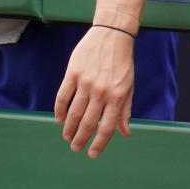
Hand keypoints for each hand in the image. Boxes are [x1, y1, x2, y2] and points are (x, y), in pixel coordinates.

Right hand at [54, 25, 135, 158]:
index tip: (92, 154)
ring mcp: (86, 82)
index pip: (107, 127)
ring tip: (66, 137)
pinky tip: (60, 119)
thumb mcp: (129, 86)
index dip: (99, 143)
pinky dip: (60, 110)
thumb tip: (125, 133)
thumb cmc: (123, 62)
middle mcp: (102, 92)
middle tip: (75, 148)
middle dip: (81, 139)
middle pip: (88, 123)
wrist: (112, 34)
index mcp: (118, 96)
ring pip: (74, 112)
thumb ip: (126, 110)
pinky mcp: (73, 72)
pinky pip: (63, 96)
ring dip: (69, 128)